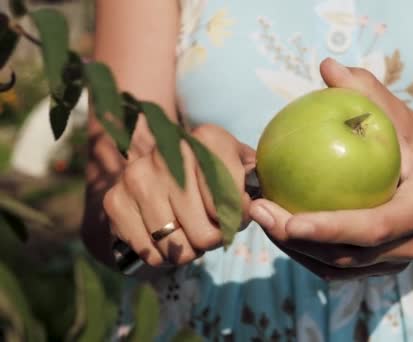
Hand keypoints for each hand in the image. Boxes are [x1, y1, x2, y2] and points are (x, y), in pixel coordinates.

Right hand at [103, 124, 255, 266]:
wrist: (157, 160)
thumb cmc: (210, 170)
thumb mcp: (238, 163)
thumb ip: (255, 178)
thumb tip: (260, 205)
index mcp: (208, 139)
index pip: (233, 202)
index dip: (239, 219)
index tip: (238, 216)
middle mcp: (170, 152)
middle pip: (206, 232)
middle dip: (215, 240)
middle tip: (213, 230)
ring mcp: (138, 176)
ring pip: (179, 248)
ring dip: (190, 251)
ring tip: (190, 234)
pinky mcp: (114, 200)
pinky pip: (150, 253)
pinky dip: (163, 257)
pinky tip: (167, 238)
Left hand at [249, 58, 412, 279]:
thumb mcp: (402, 116)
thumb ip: (369, 93)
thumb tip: (327, 67)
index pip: (375, 226)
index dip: (333, 229)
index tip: (290, 223)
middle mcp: (409, 244)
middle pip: (348, 255)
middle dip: (298, 241)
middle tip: (259, 210)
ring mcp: (394, 261)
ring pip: (336, 267)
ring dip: (294, 250)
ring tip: (260, 217)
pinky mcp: (379, 266)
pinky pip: (336, 267)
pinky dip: (304, 253)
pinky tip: (277, 226)